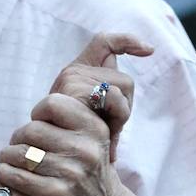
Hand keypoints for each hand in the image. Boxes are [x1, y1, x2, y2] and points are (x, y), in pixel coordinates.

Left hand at [0, 32, 152, 195]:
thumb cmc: (89, 169)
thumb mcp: (92, 136)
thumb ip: (74, 113)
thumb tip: (55, 84)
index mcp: (94, 127)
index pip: (52, 103)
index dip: (38, 112)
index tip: (38, 122)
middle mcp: (86, 147)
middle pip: (31, 128)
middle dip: (20, 137)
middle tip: (18, 146)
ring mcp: (72, 171)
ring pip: (21, 152)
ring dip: (6, 156)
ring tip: (6, 159)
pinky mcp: (57, 193)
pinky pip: (17, 175)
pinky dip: (4, 174)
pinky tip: (3, 173)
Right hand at [48, 31, 152, 162]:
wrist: (46, 153)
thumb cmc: (72, 139)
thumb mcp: (96, 120)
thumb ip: (111, 104)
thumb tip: (125, 114)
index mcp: (77, 72)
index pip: (104, 42)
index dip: (127, 41)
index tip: (149, 50)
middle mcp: (73, 70)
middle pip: (124, 78)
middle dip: (124, 105)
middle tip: (108, 128)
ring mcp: (72, 77)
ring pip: (123, 87)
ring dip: (119, 114)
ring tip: (100, 131)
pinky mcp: (73, 89)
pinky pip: (113, 97)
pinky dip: (116, 115)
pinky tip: (103, 131)